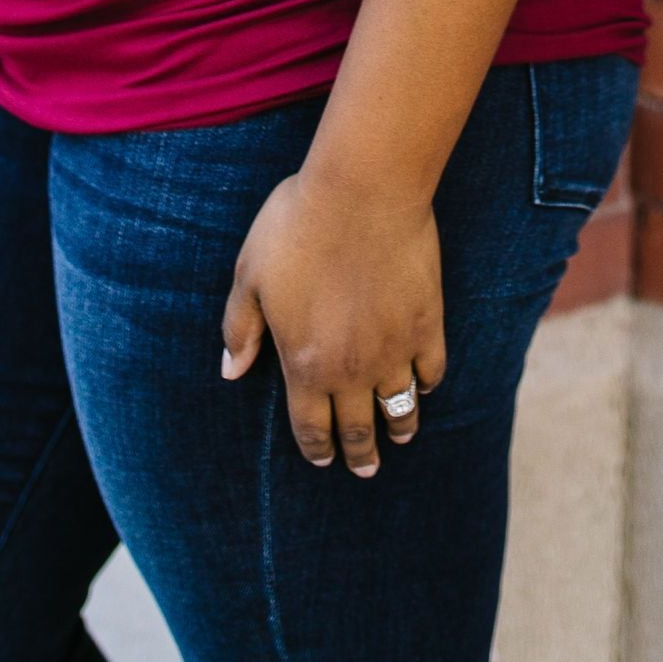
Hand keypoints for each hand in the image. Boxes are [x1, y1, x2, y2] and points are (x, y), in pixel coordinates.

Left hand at [220, 166, 446, 476]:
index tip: (322, 460)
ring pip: (400, 407)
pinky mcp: (427, 324)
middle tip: (364, 468)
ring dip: (399, 429)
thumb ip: (239, 328)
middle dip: (359, 452)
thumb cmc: (298, 226)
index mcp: (305, 364)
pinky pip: (432, 370)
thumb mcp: (249, 275)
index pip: (310, 427)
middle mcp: (352, 370)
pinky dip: (428, 383)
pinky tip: (424, 385)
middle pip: (357, 428)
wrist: (362, 193)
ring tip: (399, 439)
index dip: (316, 449)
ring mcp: (394, 349)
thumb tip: (230, 372)